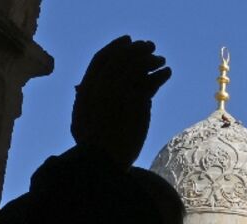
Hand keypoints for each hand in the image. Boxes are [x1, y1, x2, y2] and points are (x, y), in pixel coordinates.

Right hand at [71, 35, 171, 167]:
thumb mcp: (79, 119)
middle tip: (150, 46)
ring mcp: (120, 90)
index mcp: (87, 87)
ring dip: (152, 59)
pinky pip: (152, 80)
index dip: (116, 47)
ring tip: (162, 60)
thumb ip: (81, 99)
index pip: (102, 58)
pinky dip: (161, 74)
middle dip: (138, 49)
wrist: (103, 159)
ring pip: (140, 66)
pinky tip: (167, 72)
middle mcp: (103, 84)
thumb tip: (79, 87)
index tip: (128, 41)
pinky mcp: (137, 100)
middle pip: (123, 58)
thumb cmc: (90, 145)